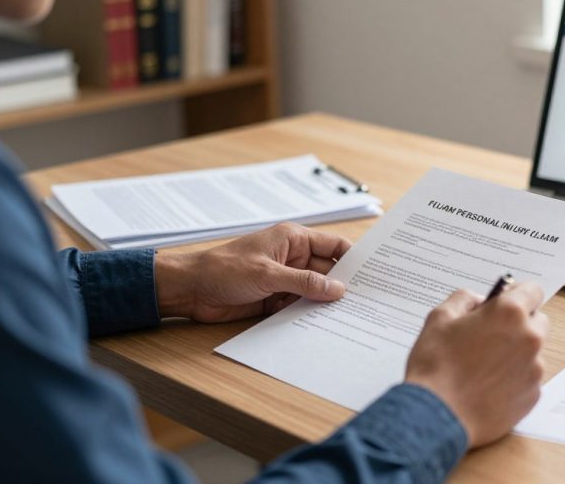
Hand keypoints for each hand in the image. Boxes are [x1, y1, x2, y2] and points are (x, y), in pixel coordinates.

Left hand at [154, 223, 351, 322]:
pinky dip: (308, 315)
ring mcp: (284, 279)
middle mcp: (293, 257)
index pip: (334, 245)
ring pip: (314, 292)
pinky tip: (323, 326)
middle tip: (366, 302)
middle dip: (342, 286)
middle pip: (327, 272)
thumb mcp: (268, 274)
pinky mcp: (275, 299)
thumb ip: (304, 283)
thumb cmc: (224, 269)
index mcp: (294, 239)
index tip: (373, 274)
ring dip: (325, 304)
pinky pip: (299, 307)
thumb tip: (337, 290)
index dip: (354, 258)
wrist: (191, 290)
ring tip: (350, 318)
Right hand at [404, 282, 548, 447]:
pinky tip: (488, 386)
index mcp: (509, 313)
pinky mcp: (532, 396)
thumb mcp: (440, 318)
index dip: (517, 294)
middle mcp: (529, 338)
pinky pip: (528, 379)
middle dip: (520, 324)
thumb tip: (479, 301)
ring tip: (484, 366)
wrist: (436, 415)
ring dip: (516, 353)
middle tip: (491, 335)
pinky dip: (514, 379)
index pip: (533, 291)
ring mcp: (534, 369)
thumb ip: (464, 299)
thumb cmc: (435, 365)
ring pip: (533, 352)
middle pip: (538, 321)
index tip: (506, 302)